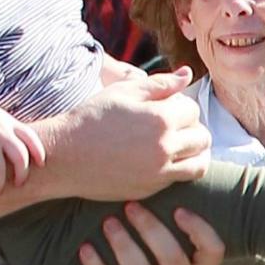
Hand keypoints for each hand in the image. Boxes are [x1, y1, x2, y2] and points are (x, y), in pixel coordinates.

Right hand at [0, 91, 44, 195]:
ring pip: (0, 167)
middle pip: (20, 156)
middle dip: (21, 173)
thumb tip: (19, 142)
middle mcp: (2, 132)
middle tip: (19, 184)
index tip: (41, 165)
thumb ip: (8, 127)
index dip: (39, 152)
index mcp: (10, 123)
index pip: (31, 138)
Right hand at [45, 66, 210, 200]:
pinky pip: (179, 180)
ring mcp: (159, 172)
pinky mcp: (150, 189)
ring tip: (181, 145)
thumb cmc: (91, 118)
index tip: (166, 107)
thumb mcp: (124, 92)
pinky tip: (164, 160)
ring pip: (199, 163)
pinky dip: (179, 169)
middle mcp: (165, 148)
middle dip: (192, 128)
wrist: (62, 156)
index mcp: (161, 119)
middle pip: (202, 137)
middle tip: (174, 126)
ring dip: (195, 152)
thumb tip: (187, 74)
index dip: (181, 106)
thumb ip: (160, 83)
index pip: (193, 110)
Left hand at [79, 203, 223, 264]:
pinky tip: (86, 248)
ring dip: (124, 245)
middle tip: (130, 205)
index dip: (198, 229)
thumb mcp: (180, 250)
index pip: (212, 249)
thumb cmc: (160, 263)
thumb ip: (180, 221)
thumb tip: (174, 172)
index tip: (178, 208)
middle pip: (172, 258)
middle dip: (150, 229)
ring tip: (108, 222)